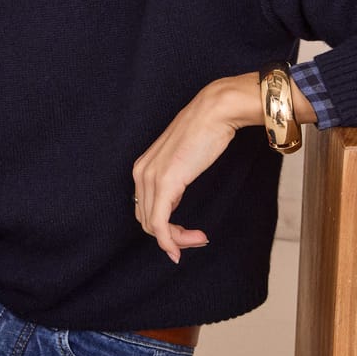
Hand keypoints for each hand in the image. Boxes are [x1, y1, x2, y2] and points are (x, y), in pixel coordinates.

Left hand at [132, 74, 262, 261]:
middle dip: (172, 237)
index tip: (189, 235)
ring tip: (200, 239)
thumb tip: (174, 199)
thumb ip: (173, 179)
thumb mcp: (182, 160)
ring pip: (153, 226)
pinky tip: (189, 243)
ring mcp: (150, 178)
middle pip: (147, 221)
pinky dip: (171, 240)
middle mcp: (140, 173)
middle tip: (198, 239)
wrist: (215, 112)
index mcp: (142, 168)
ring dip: (177, 240)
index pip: (145, 210)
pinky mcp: (165, 183)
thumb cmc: (205, 132)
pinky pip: (160, 224)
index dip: (165, 229)